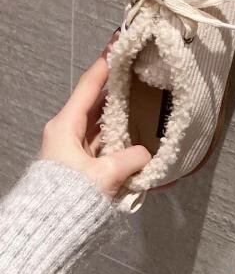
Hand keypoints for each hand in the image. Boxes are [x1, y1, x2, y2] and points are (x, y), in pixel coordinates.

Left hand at [40, 43, 150, 198]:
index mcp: (65, 126)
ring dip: (119, 114)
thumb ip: (131, 158)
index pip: (89, 87)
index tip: (117, 46)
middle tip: (136, 72)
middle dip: (116, 88)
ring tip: (142, 100)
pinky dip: (119, 136)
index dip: (104, 66)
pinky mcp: (81, 165)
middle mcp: (67, 133)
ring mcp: (73, 150)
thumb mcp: (105, 174)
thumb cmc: (70, 195)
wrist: (49, 228)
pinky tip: (136, 133)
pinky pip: (103, 143)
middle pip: (95, 103)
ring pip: (100, 124)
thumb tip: (147, 154)